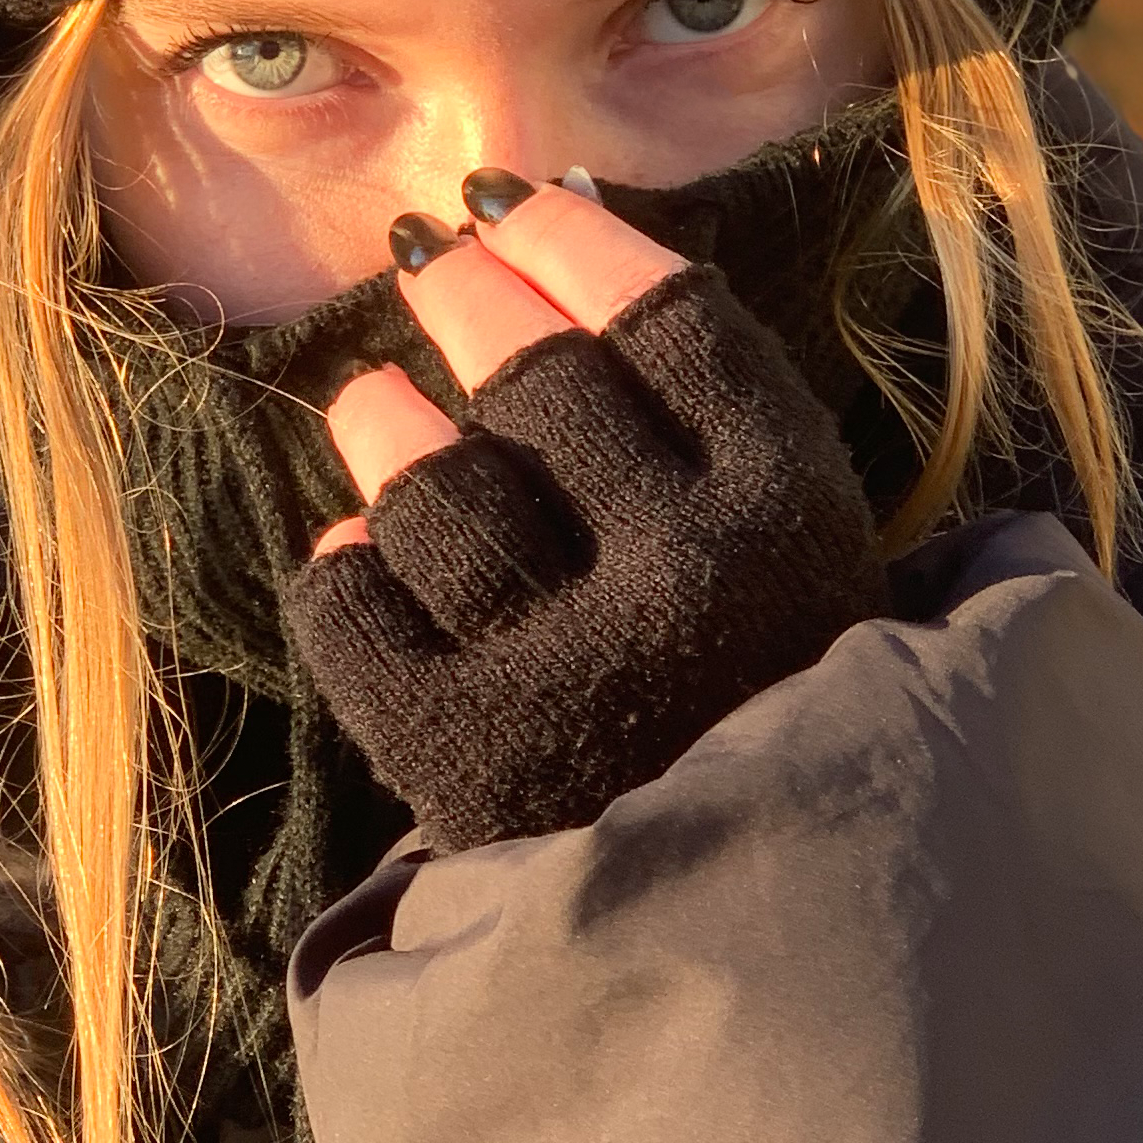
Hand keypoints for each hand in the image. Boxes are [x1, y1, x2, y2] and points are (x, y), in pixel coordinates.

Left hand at [283, 171, 889, 850]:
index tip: (519, 208)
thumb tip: (555, 210)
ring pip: (435, 486)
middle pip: (540, 379)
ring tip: (378, 407)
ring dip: (390, 429)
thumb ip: (707, 404)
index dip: (574, 244)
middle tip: (439, 271)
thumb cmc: (760, 703)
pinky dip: (345, 566)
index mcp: (794, 516)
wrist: (756, 934)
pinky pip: (353, 603)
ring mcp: (569, 670)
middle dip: (472, 299)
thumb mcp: (796, 554)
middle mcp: (691, 582)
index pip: (666, 317)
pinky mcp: (455, 752)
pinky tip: (360, 548)